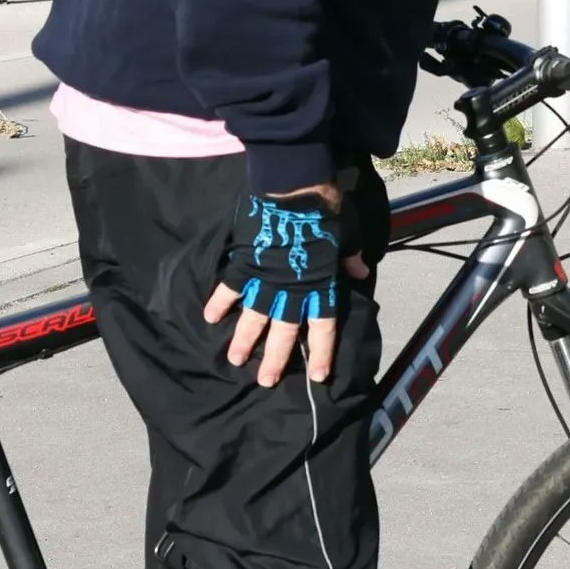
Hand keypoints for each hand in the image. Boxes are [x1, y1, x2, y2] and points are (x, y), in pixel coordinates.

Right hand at [202, 185, 372, 386]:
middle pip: (284, 333)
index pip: (322, 329)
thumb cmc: (325, 210)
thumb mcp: (347, 235)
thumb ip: (349, 258)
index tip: (316, 376)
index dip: (320, 354)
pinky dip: (219, 302)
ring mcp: (265, 279)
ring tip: (235, 360)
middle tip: (265, 381)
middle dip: (274, 360)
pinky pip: (229, 288)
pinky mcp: (244, 263)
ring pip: (253, 319)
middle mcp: (292, 291)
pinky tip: (209, 317)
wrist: (294, 187)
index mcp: (320, 286)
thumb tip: (360, 272)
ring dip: (243, 341)